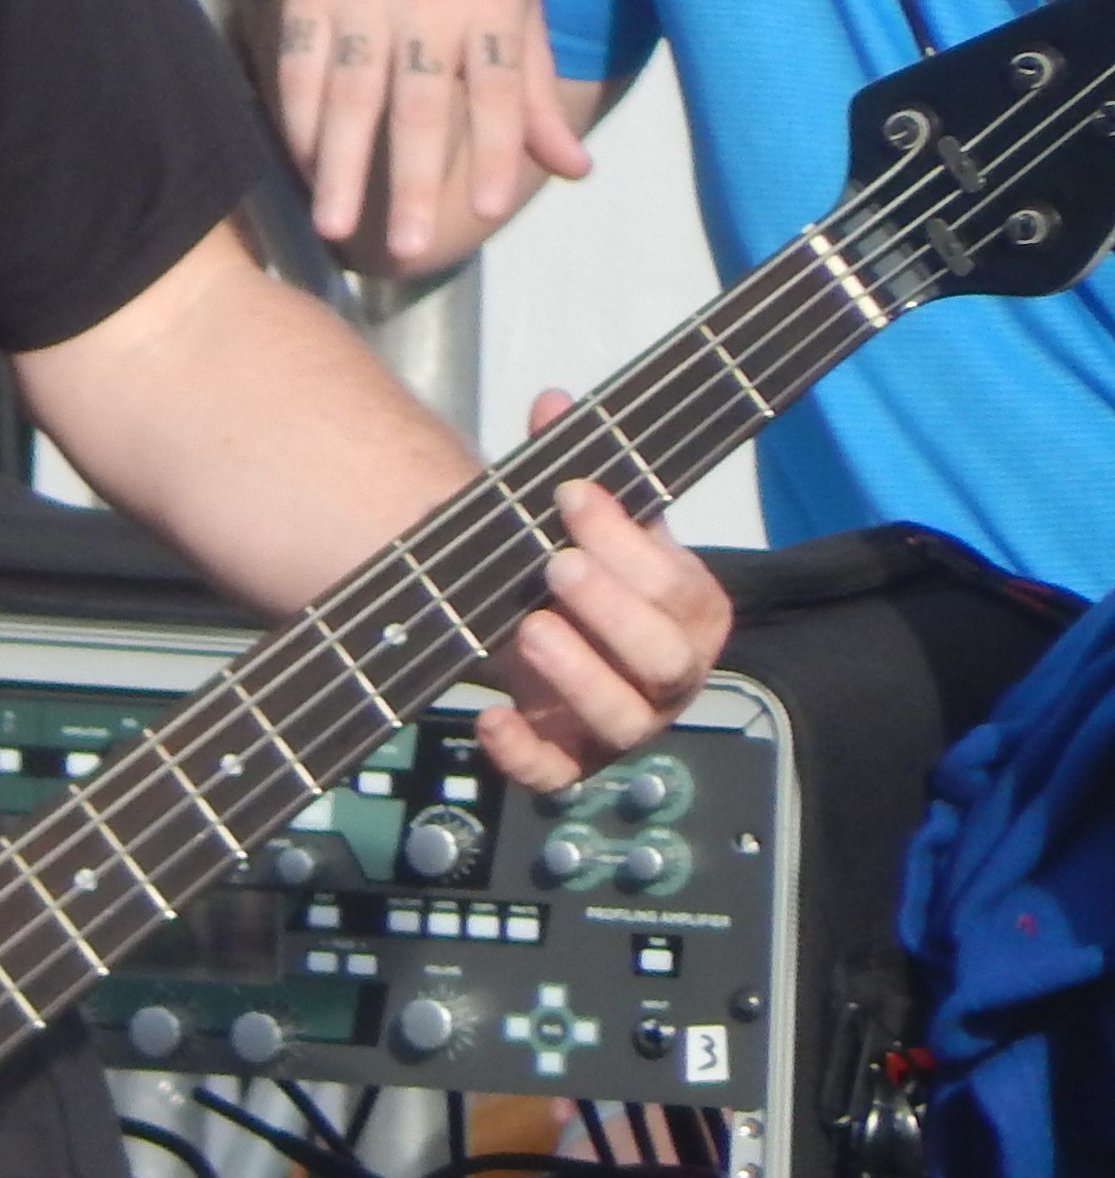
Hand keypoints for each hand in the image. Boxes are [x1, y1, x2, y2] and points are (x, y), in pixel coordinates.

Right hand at [248, 0, 593, 274]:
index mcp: (491, 3)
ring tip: (334, 226)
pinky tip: (303, 166)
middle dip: (412, 178)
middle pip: (419, 102)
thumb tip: (576, 170)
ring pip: (351, 92)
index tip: (489, 207)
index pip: (497, 88)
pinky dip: (299, 120)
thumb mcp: (520, 6)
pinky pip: (301, 67)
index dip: (495, 147)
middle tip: (406, 247)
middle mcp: (427, 1)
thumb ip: (534, 91)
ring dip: (341, 164)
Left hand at [471, 391, 731, 791]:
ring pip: (622, 718)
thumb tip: (550, 402)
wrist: (540, 634)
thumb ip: (566, 465)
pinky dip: (525, 753)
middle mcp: (667, 675)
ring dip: (576, 674)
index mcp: (687, 612)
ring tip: (527, 628)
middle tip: (554, 565)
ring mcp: (620, 723)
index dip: (626, 541)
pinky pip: (557, 775)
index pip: (681, 587)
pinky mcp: (568, 759)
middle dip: (612, 608)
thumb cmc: (577, 574)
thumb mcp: (575, 522)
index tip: (568, 494)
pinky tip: (490, 715)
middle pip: (667, 658)